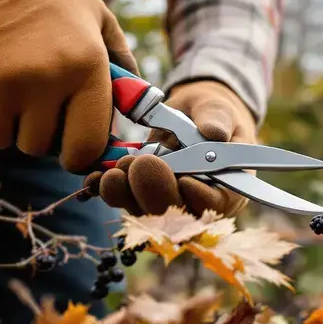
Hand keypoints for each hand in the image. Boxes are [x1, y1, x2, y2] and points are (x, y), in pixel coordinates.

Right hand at [0, 0, 138, 172]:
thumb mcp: (96, 15)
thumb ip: (121, 63)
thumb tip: (136, 107)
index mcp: (85, 66)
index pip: (85, 147)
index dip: (78, 151)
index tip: (70, 141)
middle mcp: (43, 81)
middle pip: (38, 147)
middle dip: (37, 129)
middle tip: (32, 96)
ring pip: (2, 140)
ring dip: (3, 121)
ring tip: (4, 81)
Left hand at [81, 79, 255, 216]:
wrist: (189, 116)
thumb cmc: (211, 114)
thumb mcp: (217, 109)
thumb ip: (216, 118)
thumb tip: (214, 132)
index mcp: (226, 188)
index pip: (216, 204)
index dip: (200, 198)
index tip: (183, 178)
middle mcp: (197, 205)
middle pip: (176, 214)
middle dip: (154, 190)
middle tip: (140, 162)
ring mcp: (166, 205)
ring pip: (145, 213)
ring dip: (126, 193)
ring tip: (115, 169)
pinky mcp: (140, 197)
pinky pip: (124, 201)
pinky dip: (108, 190)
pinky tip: (96, 178)